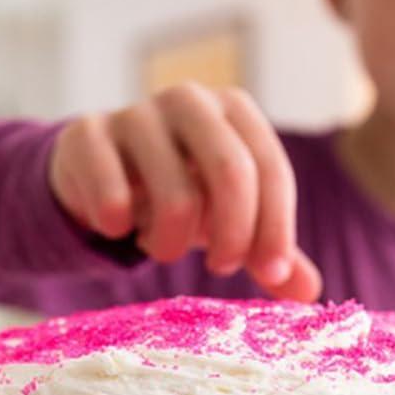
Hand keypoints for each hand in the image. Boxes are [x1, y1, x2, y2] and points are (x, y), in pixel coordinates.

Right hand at [49, 83, 321, 301]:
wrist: (98, 170)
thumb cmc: (180, 191)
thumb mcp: (229, 219)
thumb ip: (269, 252)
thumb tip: (307, 292)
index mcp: (234, 111)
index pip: (271, 170)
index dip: (276, 229)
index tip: (270, 273)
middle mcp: (190, 102)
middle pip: (232, 172)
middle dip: (234, 235)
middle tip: (222, 267)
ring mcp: (136, 113)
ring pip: (174, 196)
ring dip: (171, 244)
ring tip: (161, 247)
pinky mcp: (87, 135)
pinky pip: (113, 198)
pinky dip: (120, 229)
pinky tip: (119, 227)